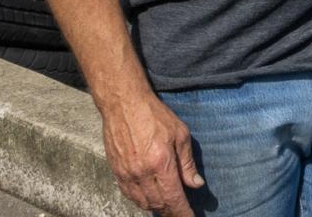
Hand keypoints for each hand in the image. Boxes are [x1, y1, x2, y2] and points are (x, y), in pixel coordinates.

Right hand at [100, 93, 202, 215]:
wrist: (124, 104)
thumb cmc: (155, 115)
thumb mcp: (180, 134)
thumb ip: (187, 163)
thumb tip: (195, 184)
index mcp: (161, 163)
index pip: (174, 197)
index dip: (182, 212)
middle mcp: (142, 172)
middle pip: (158, 203)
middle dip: (171, 212)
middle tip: (181, 213)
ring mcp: (127, 173)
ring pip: (142, 202)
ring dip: (156, 207)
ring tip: (167, 207)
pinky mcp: (116, 171)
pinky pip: (129, 194)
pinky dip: (140, 200)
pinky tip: (148, 198)